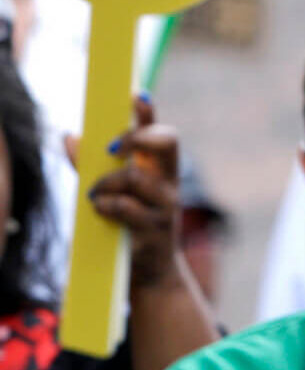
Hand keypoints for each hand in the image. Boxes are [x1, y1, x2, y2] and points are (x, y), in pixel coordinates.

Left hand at [86, 98, 184, 288]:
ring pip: (135, 177)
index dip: (149, 113)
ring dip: (107, 182)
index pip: (162, 132)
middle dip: (137, 137)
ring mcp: (166, 206)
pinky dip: (106, 205)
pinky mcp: (155, 229)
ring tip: (95, 194)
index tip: (134, 96)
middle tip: (112, 146)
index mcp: (161, 170)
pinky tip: (101, 210)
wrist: (149, 274)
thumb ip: (90, 166)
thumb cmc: (130, 227)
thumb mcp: (113, 193)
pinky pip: (126, 207)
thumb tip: (69, 136)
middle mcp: (170, 183)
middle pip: (167, 142)